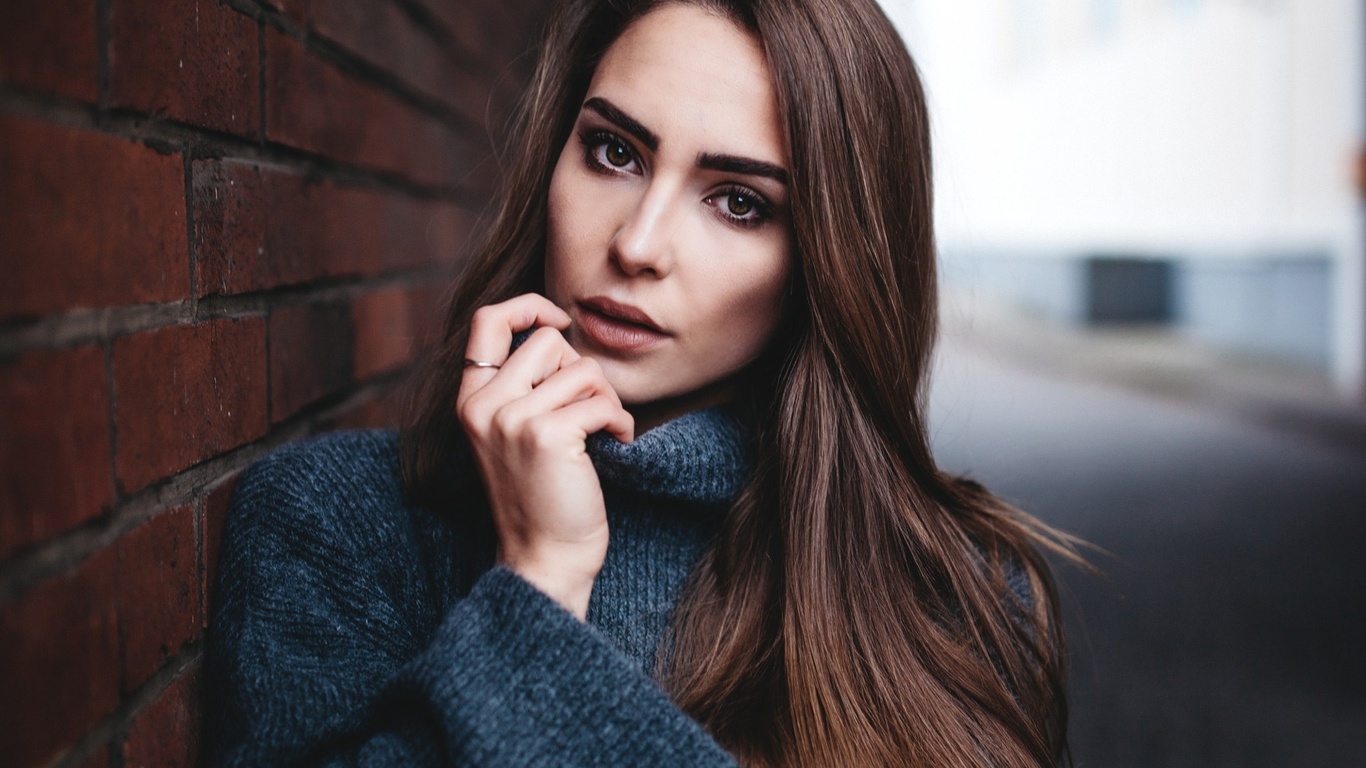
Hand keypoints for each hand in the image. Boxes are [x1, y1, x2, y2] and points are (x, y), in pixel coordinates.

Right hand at [456, 293, 634, 619]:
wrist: (545, 558)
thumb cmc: (543, 495)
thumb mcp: (515, 432)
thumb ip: (523, 385)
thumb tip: (558, 331)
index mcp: (470, 400)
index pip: (488, 320)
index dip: (529, 306)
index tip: (560, 320)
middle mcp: (484, 406)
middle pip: (548, 340)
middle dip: (582, 369)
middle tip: (590, 410)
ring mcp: (511, 420)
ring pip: (582, 370)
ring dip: (606, 400)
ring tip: (602, 434)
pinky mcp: (546, 436)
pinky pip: (601, 401)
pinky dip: (620, 422)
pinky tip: (616, 445)